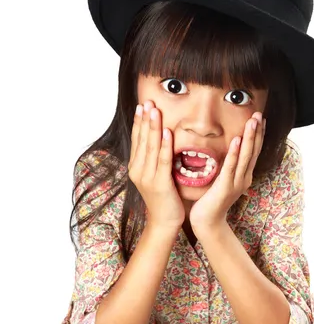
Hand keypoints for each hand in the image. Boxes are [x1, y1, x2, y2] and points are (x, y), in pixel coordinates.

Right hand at [129, 100, 184, 228]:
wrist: (164, 222)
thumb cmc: (163, 198)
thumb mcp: (155, 175)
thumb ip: (154, 159)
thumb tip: (159, 140)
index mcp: (135, 167)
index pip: (137, 140)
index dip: (139, 122)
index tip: (142, 106)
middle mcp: (138, 170)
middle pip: (142, 140)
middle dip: (145, 119)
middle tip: (148, 101)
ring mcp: (147, 177)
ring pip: (151, 147)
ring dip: (153, 127)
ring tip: (155, 111)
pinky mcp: (159, 183)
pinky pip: (163, 161)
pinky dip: (165, 146)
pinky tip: (167, 132)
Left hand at [189, 113, 265, 229]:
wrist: (207, 222)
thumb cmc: (211, 200)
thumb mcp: (223, 180)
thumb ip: (227, 167)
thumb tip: (227, 151)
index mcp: (244, 175)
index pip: (254, 151)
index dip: (258, 135)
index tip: (260, 119)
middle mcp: (244, 178)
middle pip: (254, 151)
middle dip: (257, 131)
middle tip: (260, 114)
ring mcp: (236, 182)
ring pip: (246, 156)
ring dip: (250, 137)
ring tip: (253, 121)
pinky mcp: (225, 187)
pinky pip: (231, 167)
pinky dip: (235, 153)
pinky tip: (237, 140)